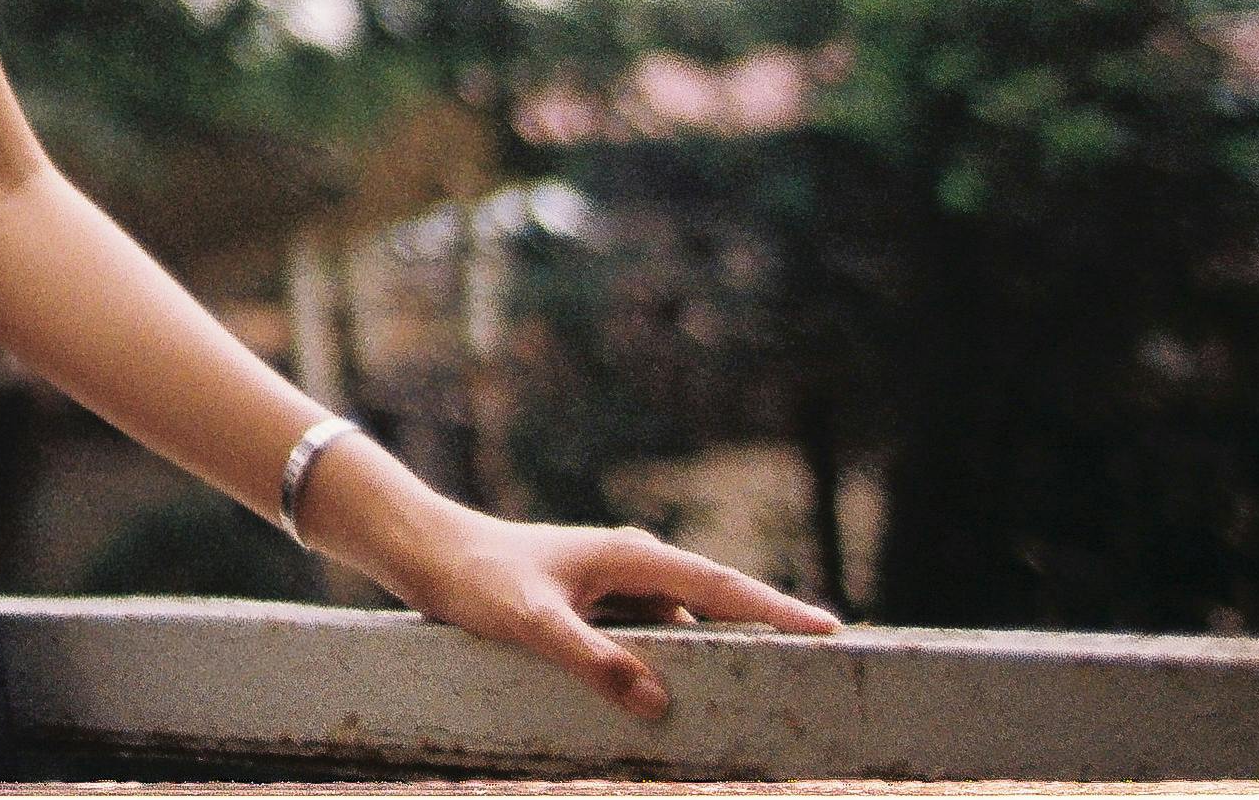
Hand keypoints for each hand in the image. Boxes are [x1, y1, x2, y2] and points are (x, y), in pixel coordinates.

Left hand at [373, 498, 841, 720]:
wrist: (426, 552)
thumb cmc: (475, 577)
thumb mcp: (531, 622)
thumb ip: (592, 661)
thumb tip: (658, 703)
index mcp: (630, 557)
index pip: (722, 586)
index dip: (778, 609)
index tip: (831, 630)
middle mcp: (632, 567)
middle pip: (714, 607)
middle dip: (762, 639)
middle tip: (813, 681)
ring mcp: (616, 587)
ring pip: (681, 630)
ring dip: (712, 660)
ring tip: (756, 706)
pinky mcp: (597, 609)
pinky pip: (650, 641)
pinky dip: (669, 668)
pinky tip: (676, 706)